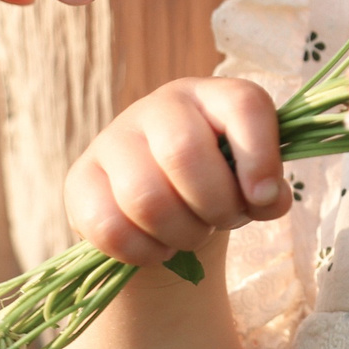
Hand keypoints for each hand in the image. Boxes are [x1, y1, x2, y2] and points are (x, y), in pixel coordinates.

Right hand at [64, 79, 291, 266]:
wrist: (160, 207)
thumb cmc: (214, 185)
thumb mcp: (248, 182)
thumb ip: (266, 188)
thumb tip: (267, 198)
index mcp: (210, 96)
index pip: (242, 105)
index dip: (259, 156)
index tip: (262, 198)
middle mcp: (160, 107)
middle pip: (184, 152)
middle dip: (215, 204)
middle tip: (221, 220)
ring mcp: (113, 139)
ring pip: (146, 197)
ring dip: (181, 233)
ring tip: (192, 234)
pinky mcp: (81, 180)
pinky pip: (109, 227)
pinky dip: (144, 252)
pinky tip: (159, 249)